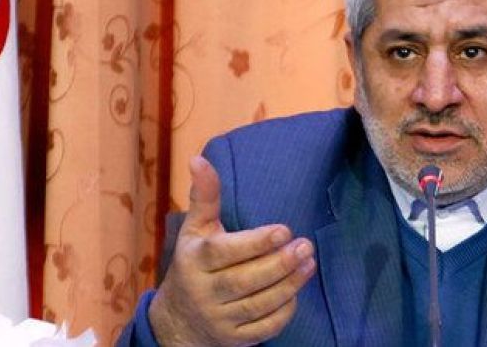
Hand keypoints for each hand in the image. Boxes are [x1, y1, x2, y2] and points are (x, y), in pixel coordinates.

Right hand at [149, 156, 316, 345]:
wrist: (177, 323)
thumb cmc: (194, 264)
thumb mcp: (195, 230)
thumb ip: (204, 196)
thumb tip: (198, 158)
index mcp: (194, 261)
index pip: (224, 253)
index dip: (255, 243)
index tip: (284, 230)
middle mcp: (203, 292)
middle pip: (244, 281)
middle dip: (279, 264)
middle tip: (306, 246)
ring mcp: (219, 319)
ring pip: (257, 305)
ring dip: (288, 285)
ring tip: (309, 263)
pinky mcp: (234, 339)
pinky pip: (263, 328)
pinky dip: (282, 312)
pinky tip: (297, 292)